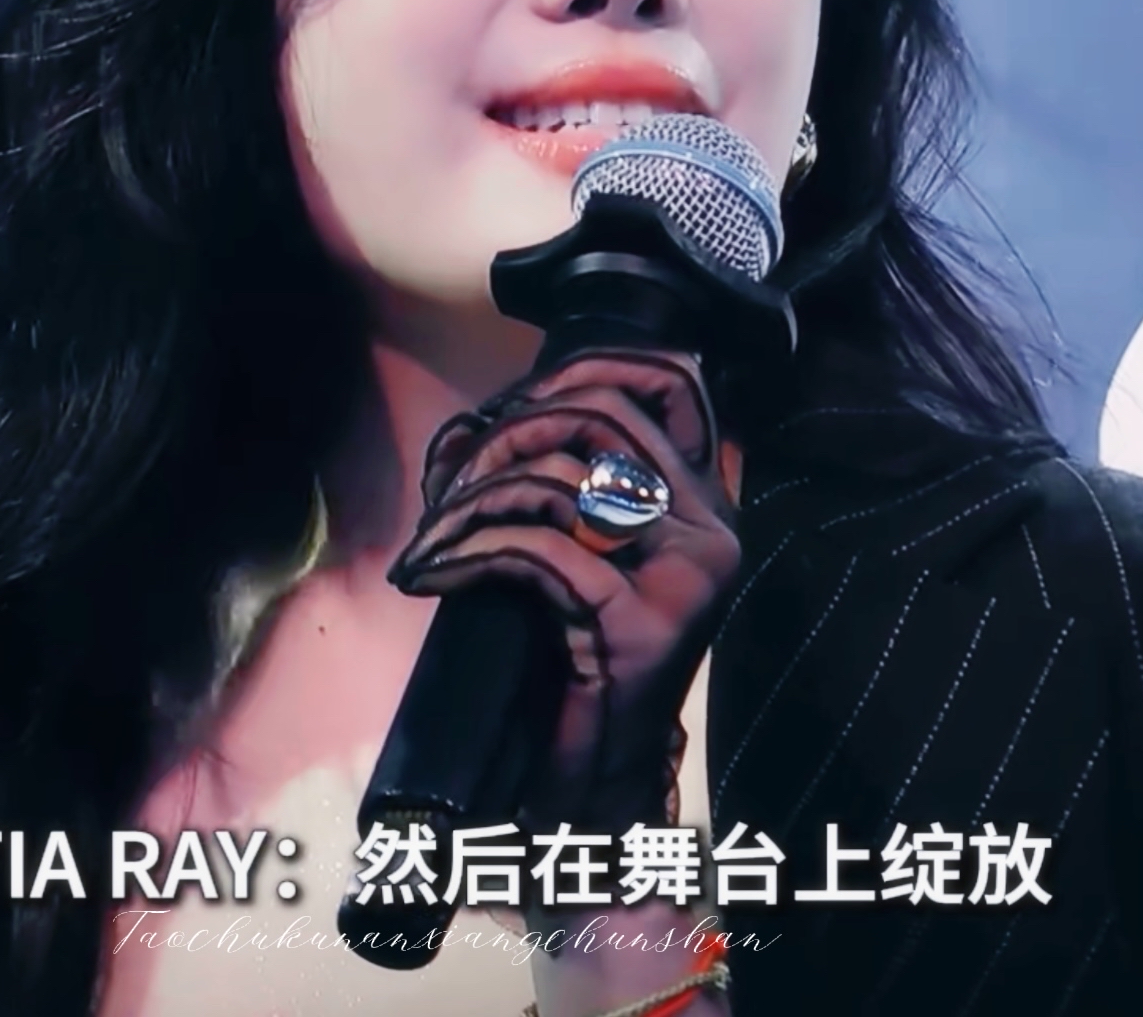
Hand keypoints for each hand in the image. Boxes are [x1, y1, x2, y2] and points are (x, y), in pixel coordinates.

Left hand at [387, 348, 743, 834]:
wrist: (605, 776)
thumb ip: (572, 481)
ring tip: (431, 538)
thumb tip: (485, 417)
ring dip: (470, 502)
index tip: (517, 397)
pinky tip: (432, 574)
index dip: (589, 365)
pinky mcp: (641, 622)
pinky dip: (468, 553)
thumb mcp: (588, 552)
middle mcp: (711, 529)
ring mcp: (683, 576)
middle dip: (507, 434)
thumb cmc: (581, 655)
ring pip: (558, 480)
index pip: (674, 380)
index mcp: (707, 503)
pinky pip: (536, 548)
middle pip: (600, 416)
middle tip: (454, 483)